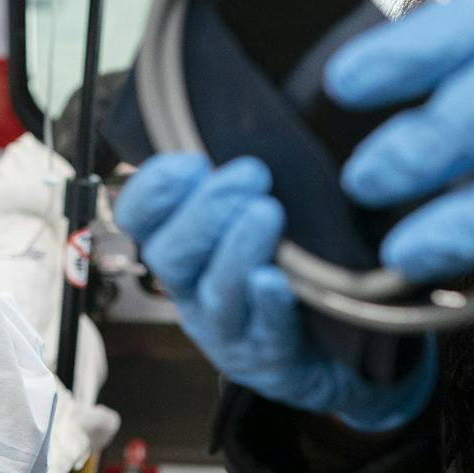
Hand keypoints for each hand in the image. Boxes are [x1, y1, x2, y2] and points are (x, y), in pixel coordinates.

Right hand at [114, 153, 435, 430]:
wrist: (334, 357)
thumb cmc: (285, 275)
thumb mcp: (249, 224)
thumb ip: (234, 183)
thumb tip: (242, 111)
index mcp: (181, 252)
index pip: (139, 219)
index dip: (154, 189)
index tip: (189, 160)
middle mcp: (194, 291)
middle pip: (171, 255)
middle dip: (206, 211)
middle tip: (251, 175)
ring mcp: (231, 331)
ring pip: (214, 294)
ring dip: (235, 250)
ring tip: (266, 214)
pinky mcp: (273, 361)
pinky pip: (264, 335)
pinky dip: (267, 306)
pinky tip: (276, 281)